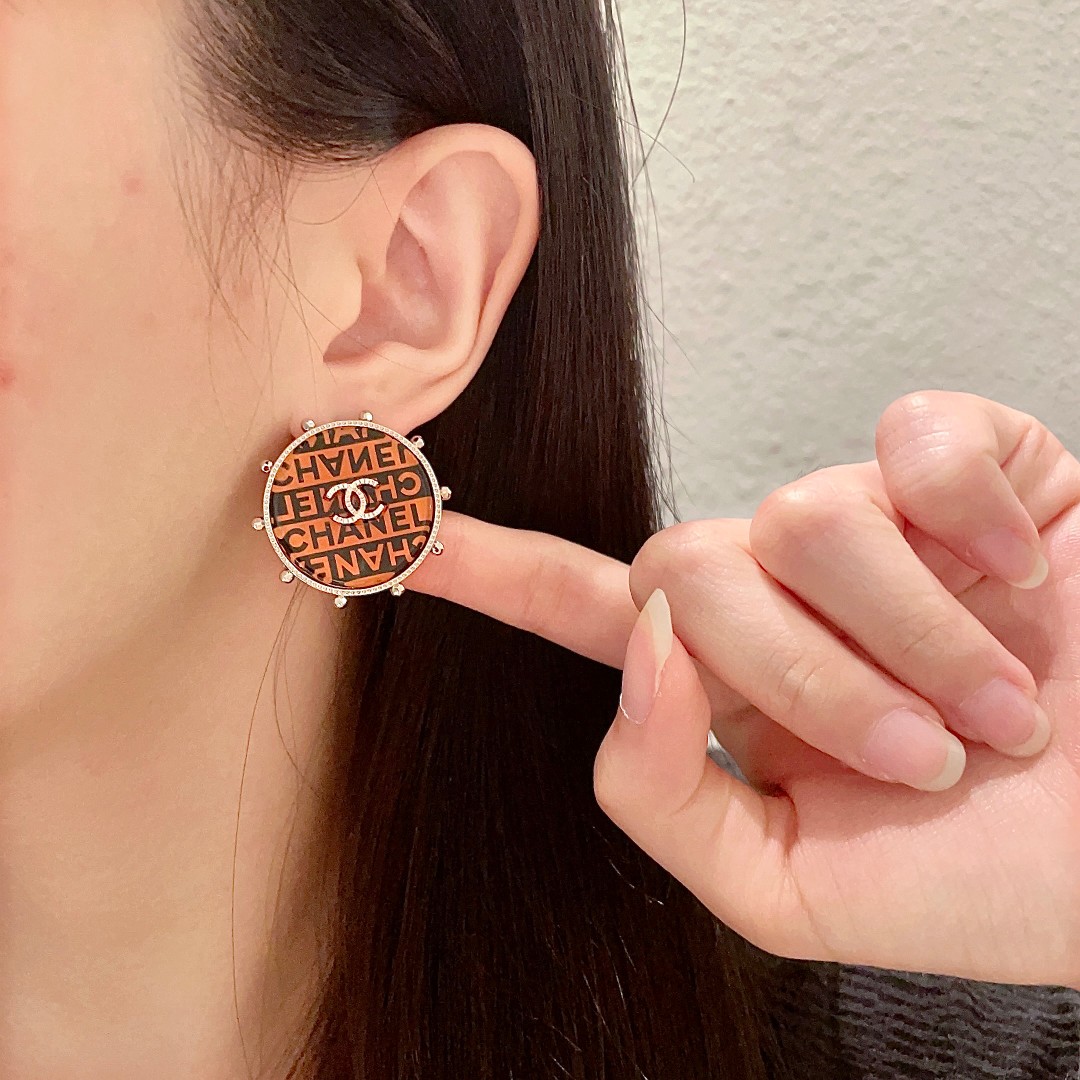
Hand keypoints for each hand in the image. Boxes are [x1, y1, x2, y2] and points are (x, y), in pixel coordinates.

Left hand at [408, 390, 1079, 988]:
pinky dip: (982, 527)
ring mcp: (879, 523)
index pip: (582, 606)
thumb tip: (642, 647)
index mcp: (733, 688)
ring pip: (805, 516)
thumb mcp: (790, 893)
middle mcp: (789, 594)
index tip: (391, 522)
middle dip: (803, 675)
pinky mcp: (976, 469)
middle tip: (923, 754)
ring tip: (1005, 706)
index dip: (487, 567)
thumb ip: (662, 794)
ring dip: (917, 637)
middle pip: (689, 567)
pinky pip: (921, 439)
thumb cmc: (992, 881)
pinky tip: (1030, 578)